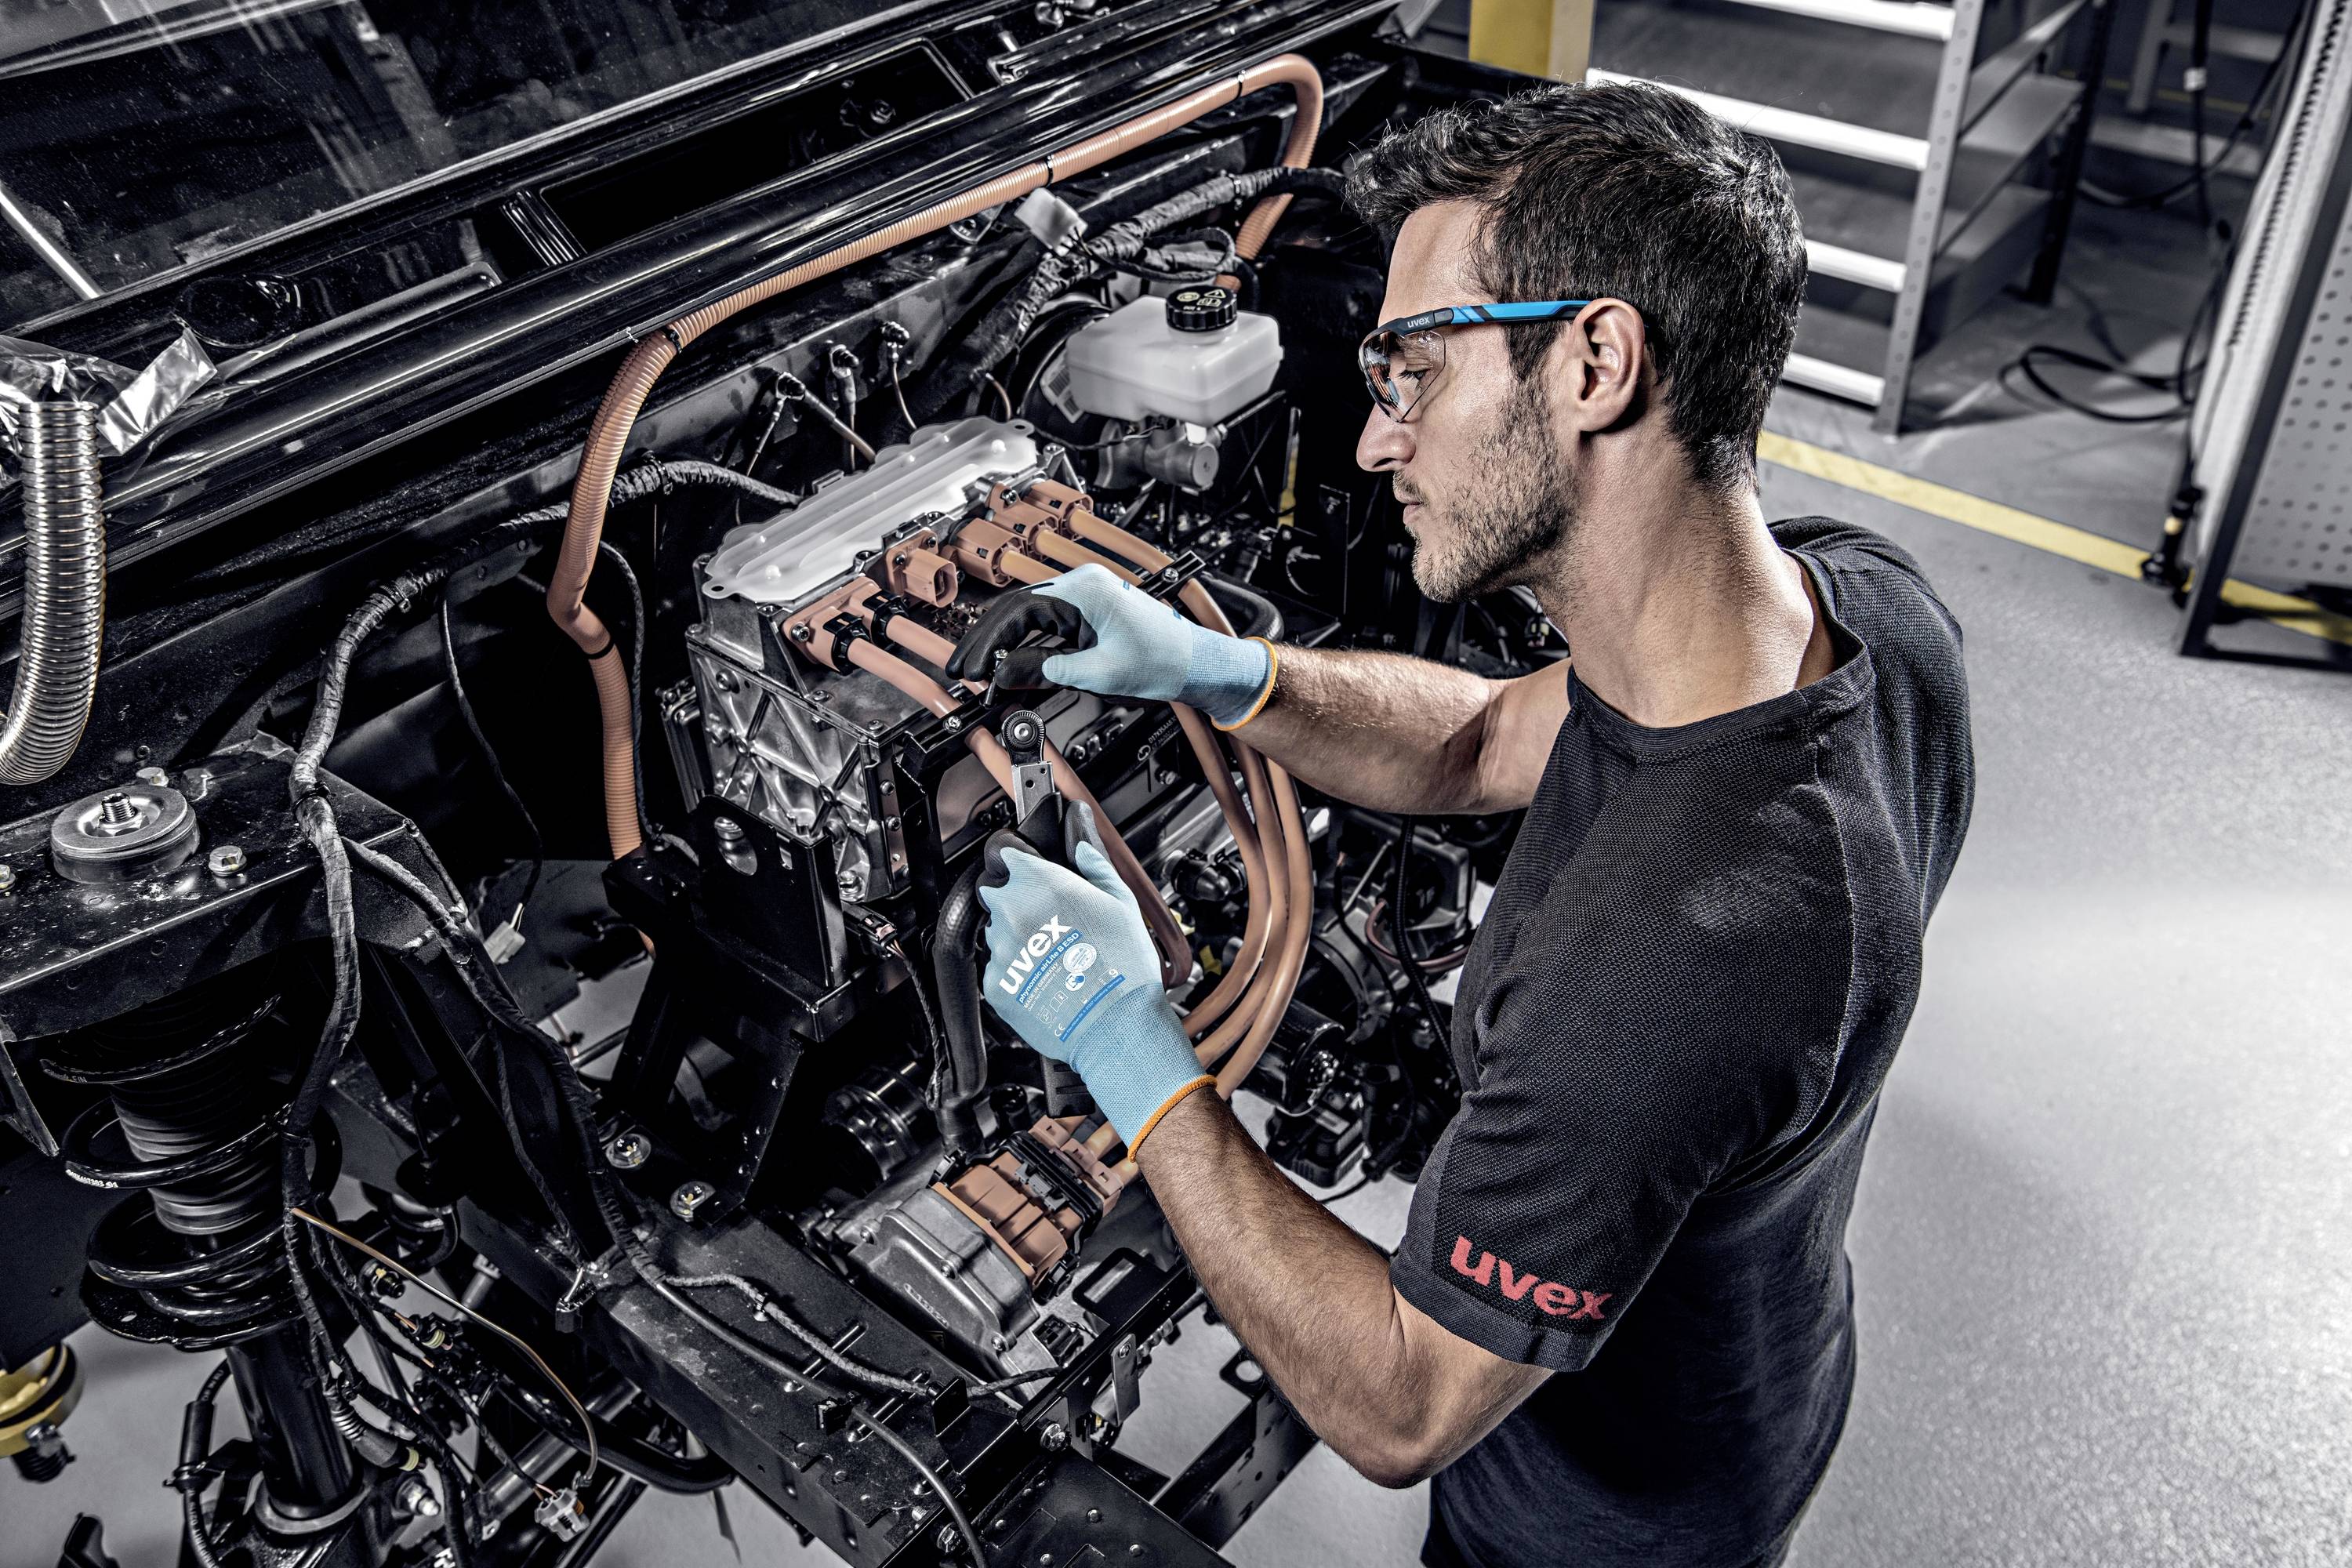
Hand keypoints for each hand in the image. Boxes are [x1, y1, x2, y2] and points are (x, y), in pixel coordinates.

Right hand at [948, 563, 1274, 728]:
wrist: (1196, 662)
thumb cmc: (1163, 659)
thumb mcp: (1098, 672)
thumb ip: (1046, 671)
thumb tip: (1004, 674)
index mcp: (1084, 590)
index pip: (1018, 609)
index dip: (989, 641)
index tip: (974, 669)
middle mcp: (1081, 586)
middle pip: (1016, 609)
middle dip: (987, 641)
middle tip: (963, 670)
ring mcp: (1084, 597)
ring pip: (1027, 617)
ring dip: (1003, 644)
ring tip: (980, 672)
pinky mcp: (1087, 613)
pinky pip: (1045, 625)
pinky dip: (1026, 646)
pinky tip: (1010, 666)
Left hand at [977, 813, 1211, 1148]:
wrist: (1114, 1027)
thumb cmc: (1123, 966)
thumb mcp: (1122, 903)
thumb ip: (1095, 866)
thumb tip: (1082, 845)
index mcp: (1040, 884)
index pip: (1008, 856)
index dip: (1020, 863)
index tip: (1029, 871)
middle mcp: (1012, 913)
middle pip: (999, 895)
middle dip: (1019, 902)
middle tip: (1052, 921)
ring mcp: (1000, 950)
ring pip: (997, 933)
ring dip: (1017, 938)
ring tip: (1054, 957)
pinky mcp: (995, 984)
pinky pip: (998, 969)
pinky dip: (1016, 972)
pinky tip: (1045, 979)